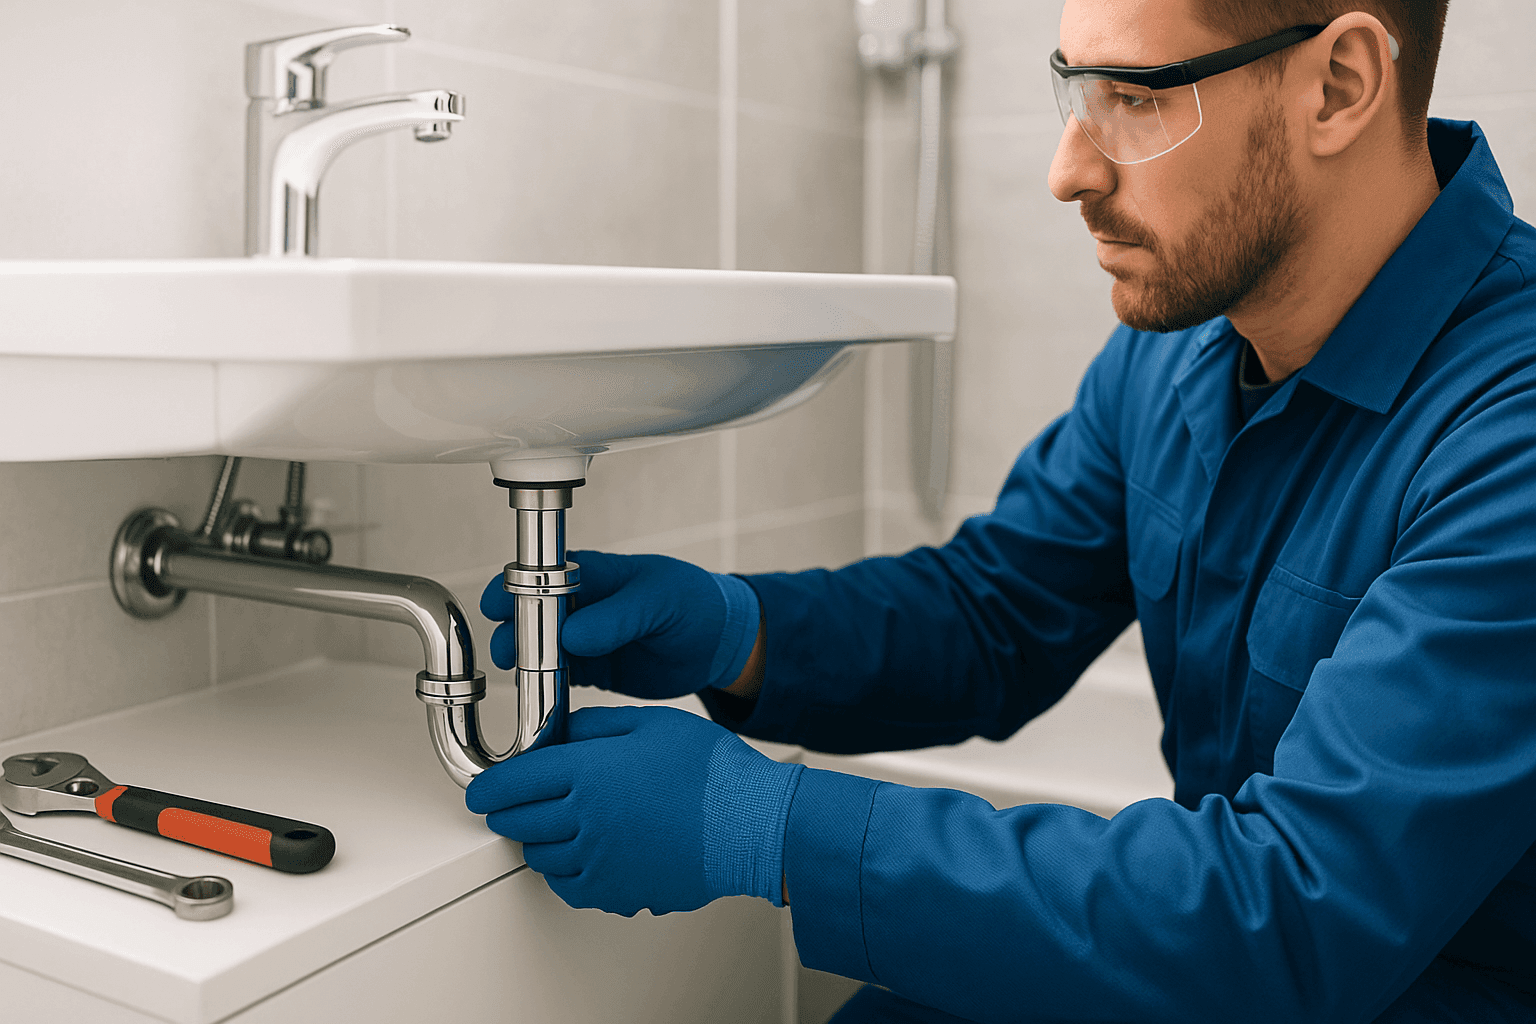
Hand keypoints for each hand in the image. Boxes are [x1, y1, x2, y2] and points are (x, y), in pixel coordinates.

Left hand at [466, 705, 802, 916]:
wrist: (752, 823)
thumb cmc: (713, 772)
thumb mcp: (651, 723)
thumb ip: (594, 726)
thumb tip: (556, 733)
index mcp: (588, 771)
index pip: (512, 782)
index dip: (489, 787)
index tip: (483, 789)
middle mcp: (585, 819)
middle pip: (517, 821)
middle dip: (507, 810)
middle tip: (514, 801)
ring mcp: (599, 860)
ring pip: (538, 856)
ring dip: (536, 839)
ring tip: (554, 824)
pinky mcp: (617, 890)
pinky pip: (568, 887)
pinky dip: (562, 871)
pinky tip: (580, 853)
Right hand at [481, 551, 759, 700]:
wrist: (718, 644)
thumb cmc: (694, 604)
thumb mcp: (662, 600)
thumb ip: (620, 616)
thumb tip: (574, 634)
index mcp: (595, 574)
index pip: (543, 574)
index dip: (515, 588)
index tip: (497, 607)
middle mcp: (580, 605)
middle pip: (530, 614)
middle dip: (512, 631)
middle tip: (507, 653)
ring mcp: (581, 639)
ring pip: (537, 649)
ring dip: (523, 664)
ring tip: (518, 679)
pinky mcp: (589, 670)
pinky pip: (556, 679)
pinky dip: (543, 690)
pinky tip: (535, 703)